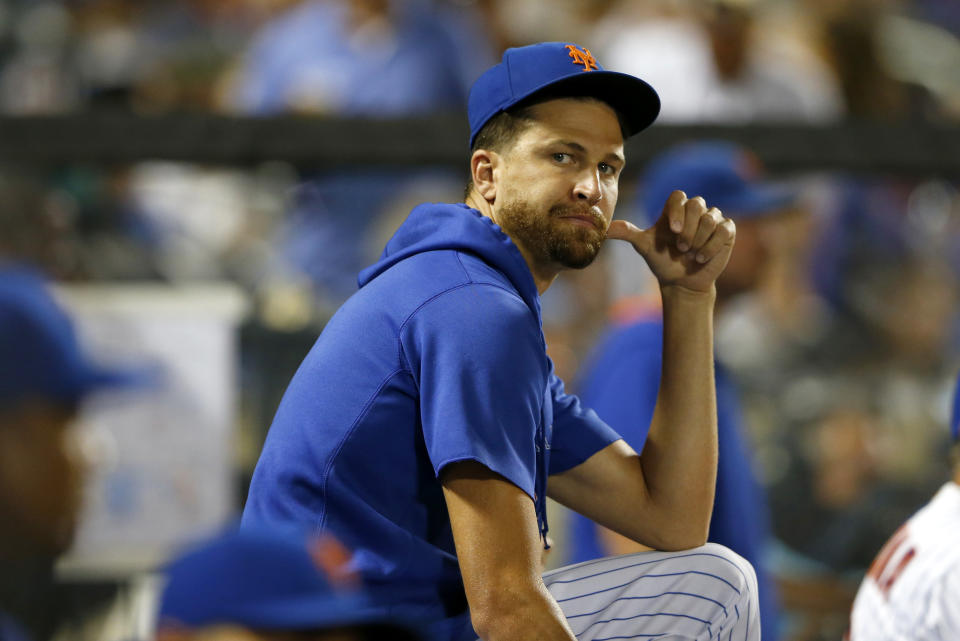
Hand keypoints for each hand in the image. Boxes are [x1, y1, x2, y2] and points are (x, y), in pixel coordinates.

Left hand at [606, 190, 734, 293]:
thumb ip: (626, 233)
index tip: (672, 231)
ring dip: (700, 239)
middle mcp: (694, 211)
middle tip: (681, 247)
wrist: (682, 283)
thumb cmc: (662, 262)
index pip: (678, 196)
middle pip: (696, 204)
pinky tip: (702, 257)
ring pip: (711, 217)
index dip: (676, 211)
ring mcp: (712, 219)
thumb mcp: (644, 247)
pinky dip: (713, 245)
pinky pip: (725, 229)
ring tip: (691, 254)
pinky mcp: (726, 230)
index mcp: (674, 211)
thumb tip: (604, 229)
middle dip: (689, 228)